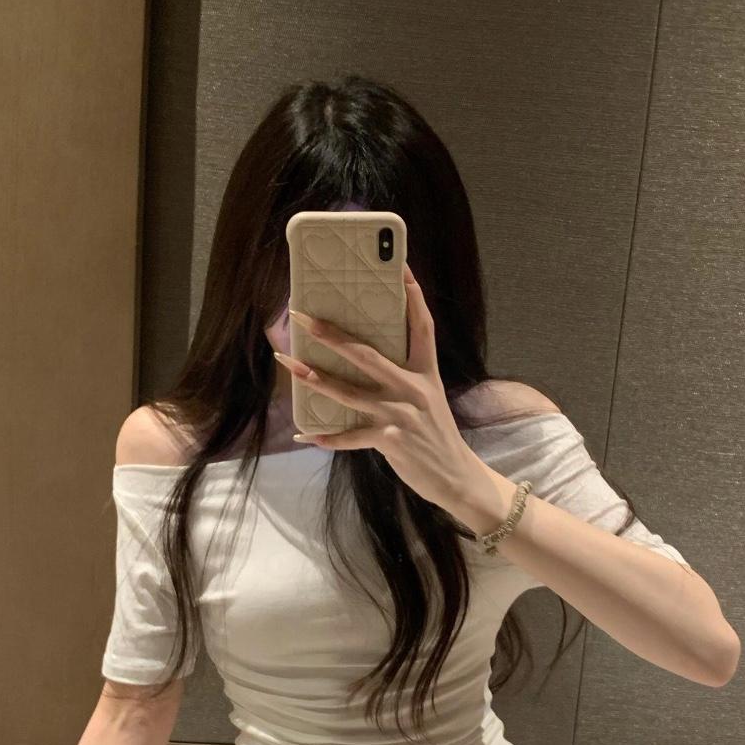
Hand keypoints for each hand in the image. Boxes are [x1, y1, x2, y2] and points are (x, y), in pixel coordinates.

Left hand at [275, 262, 503, 519]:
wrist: (456, 477)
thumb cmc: (436, 435)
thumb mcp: (430, 399)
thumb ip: (404, 379)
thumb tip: (364, 359)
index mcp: (427, 373)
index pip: (422, 325)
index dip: (412, 295)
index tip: (399, 267)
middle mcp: (413, 389)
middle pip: (367, 354)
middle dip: (332, 334)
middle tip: (303, 316)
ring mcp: (401, 415)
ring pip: (349, 392)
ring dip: (315, 378)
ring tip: (288, 363)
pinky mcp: (390, 441)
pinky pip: (350, 436)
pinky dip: (327, 438)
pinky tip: (306, 436)